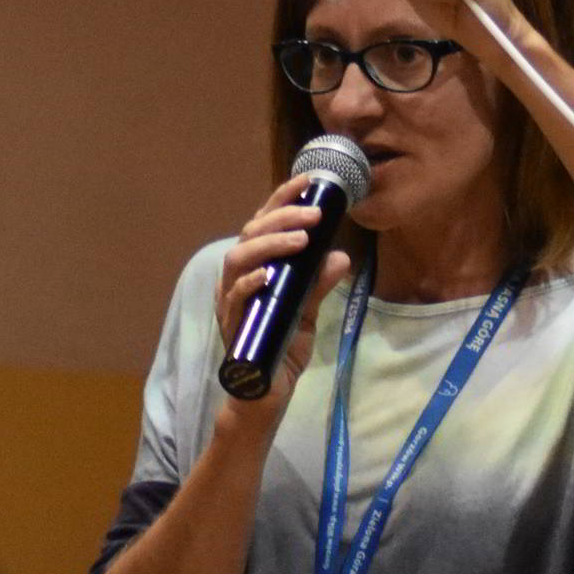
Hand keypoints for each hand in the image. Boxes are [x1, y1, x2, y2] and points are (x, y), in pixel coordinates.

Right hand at [212, 175, 355, 405]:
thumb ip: (319, 283)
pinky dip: (251, 282)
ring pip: (238, 259)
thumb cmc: (282, 345)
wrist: (269, 391)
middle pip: (250, 234)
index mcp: (255, 268)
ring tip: (301, 239)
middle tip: (314, 214)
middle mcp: (237, 279)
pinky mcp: (234, 325)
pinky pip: (235, 298)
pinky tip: (270, 275)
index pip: (264, 225)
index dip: (283, 200)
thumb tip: (341, 256)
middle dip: (281, 218)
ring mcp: (232, 301)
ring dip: (270, 245)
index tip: (310, 182)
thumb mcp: (308, 309)